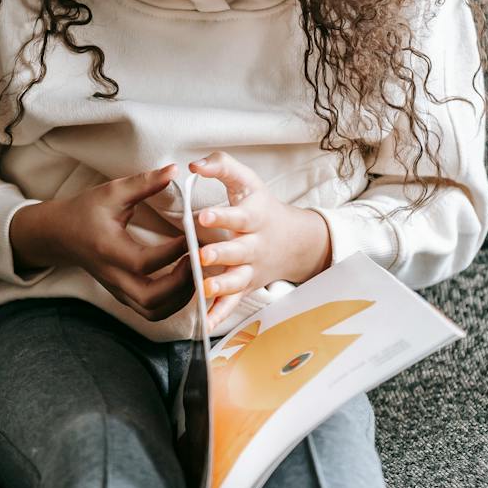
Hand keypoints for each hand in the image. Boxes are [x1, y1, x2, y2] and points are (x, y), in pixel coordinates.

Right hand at [8, 162, 194, 321]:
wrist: (60, 234)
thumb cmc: (86, 210)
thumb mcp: (112, 192)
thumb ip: (143, 183)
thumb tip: (174, 170)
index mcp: (108, 249)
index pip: (145, 262)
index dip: (173, 252)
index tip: (190, 234)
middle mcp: (112, 276)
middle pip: (150, 298)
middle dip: (181, 284)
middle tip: (197, 260)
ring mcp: (117, 289)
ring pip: (153, 311)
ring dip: (180, 298)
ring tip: (194, 273)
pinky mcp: (122, 295)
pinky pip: (151, 311)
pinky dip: (172, 303)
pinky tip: (183, 282)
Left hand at [186, 151, 332, 327]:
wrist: (294, 241)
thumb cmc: (260, 205)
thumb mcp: (246, 181)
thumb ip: (221, 165)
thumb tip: (193, 164)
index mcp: (255, 217)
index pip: (239, 216)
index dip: (222, 216)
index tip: (202, 216)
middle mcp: (255, 245)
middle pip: (239, 251)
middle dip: (221, 253)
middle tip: (203, 254)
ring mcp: (251, 269)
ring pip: (237, 280)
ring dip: (222, 285)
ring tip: (205, 288)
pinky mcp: (245, 287)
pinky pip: (233, 303)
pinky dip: (221, 314)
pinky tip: (206, 323)